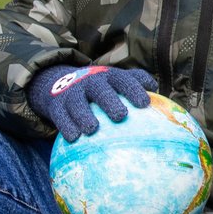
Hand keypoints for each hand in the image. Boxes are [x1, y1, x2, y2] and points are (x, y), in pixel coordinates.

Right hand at [28, 64, 156, 140]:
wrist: (59, 83)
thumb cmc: (98, 87)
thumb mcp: (113, 79)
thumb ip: (134, 81)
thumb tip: (155, 89)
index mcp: (107, 76)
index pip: (123, 80)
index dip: (133, 89)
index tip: (145, 103)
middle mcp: (89, 82)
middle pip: (100, 89)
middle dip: (109, 101)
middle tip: (120, 116)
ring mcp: (71, 93)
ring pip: (77, 103)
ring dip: (83, 115)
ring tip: (91, 129)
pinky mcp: (56, 106)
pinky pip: (60, 116)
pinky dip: (65, 125)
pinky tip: (73, 137)